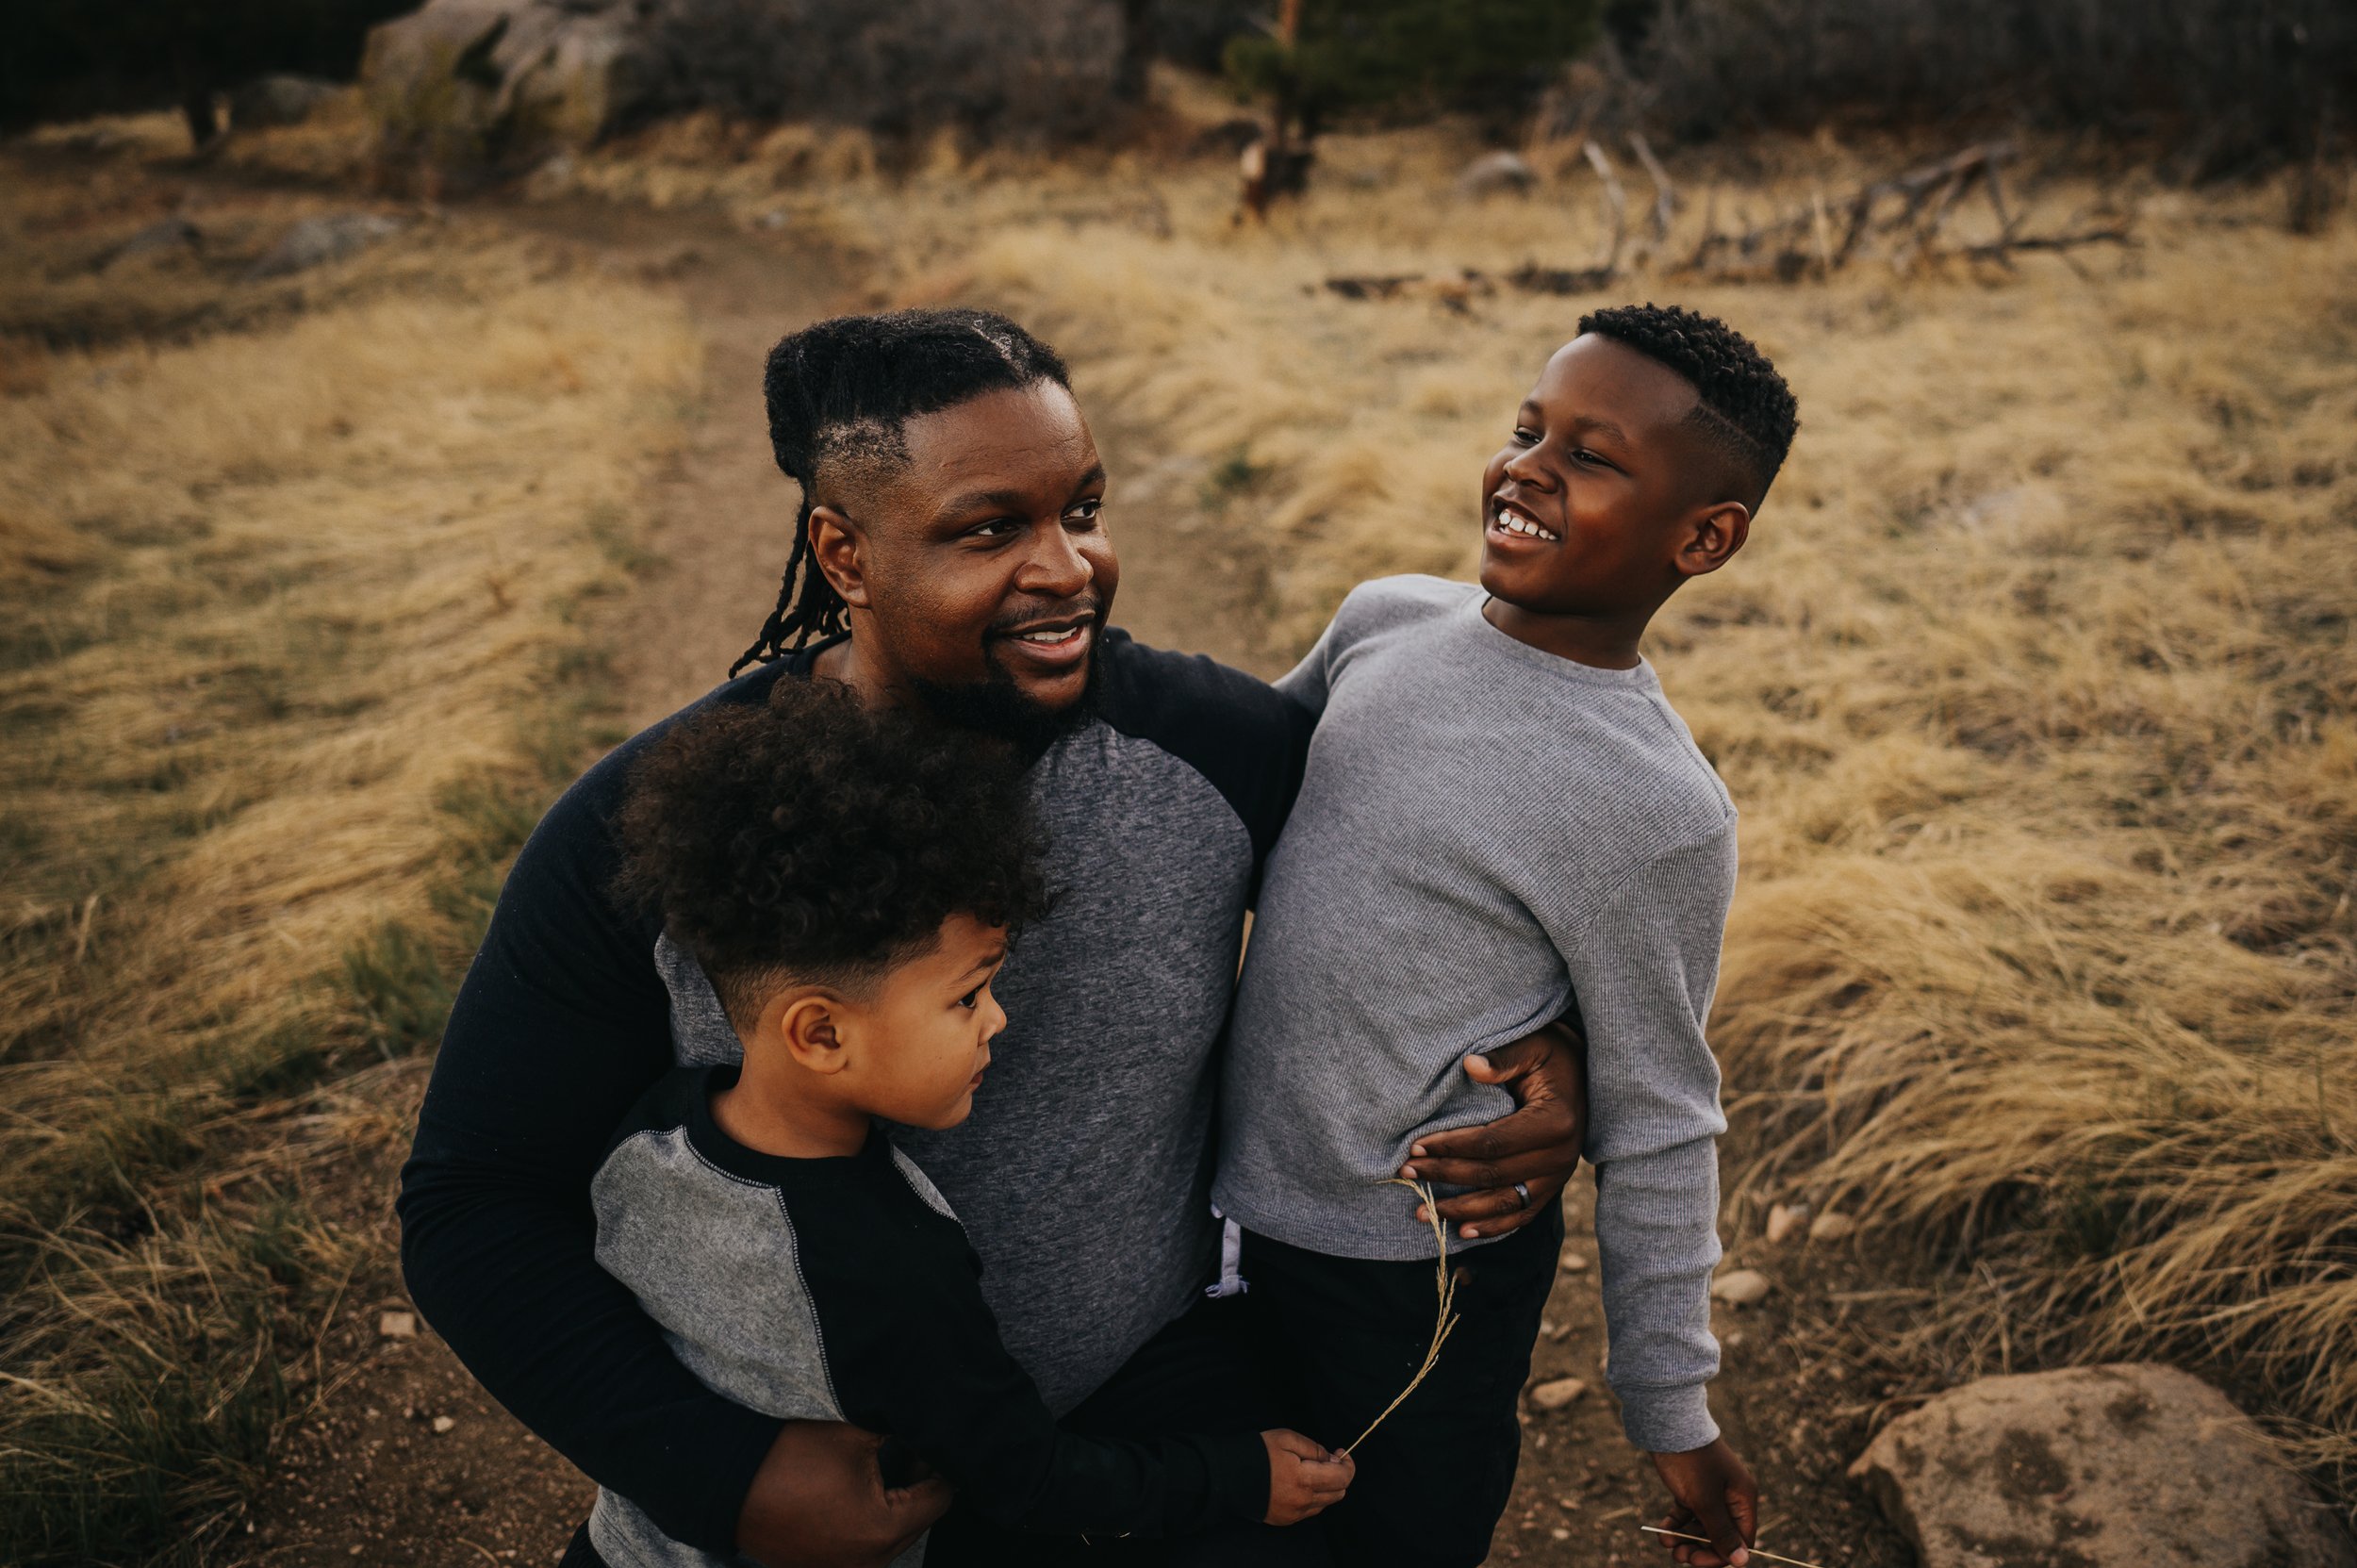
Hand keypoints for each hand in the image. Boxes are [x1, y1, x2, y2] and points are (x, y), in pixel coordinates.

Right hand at [734, 1420, 951, 1567]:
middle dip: (917, 1486)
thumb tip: (926, 1438)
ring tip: (881, 1470)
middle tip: (909, 1451)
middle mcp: (869, 1564)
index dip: (940, 1467)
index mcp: (883, 1531)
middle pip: (918, 1521)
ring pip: (892, 1536)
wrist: (729, 1483)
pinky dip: (867, 1522)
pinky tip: (855, 1494)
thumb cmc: (792, 1459)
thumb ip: (902, 1438)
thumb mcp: (858, 1437)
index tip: (933, 1445)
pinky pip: (862, 1547)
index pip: (939, 1499)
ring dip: (893, 1505)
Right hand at [1261, 1429, 1353, 1525]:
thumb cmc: (1256, 1453)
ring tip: (1309, 1470)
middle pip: (1338, 1493)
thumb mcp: (1286, 1438)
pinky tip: (1298, 1483)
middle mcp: (1302, 1501)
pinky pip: (1310, 1510)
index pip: (1342, 1478)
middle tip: (1326, 1459)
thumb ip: (1314, 1448)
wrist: (1228, 1477)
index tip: (1339, 1453)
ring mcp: (1294, 1513)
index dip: (1348, 1464)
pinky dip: (1312, 1496)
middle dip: (1339, 1475)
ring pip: (1325, 1503)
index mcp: (1304, 1479)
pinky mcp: (1285, 1519)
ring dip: (1326, 1487)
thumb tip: (1332, 1460)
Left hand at [1399, 1020, 1587, 1238]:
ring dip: (1461, 1211)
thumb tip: (1470, 1065)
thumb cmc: (1551, 1055)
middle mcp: (1560, 1157)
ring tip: (1422, 1211)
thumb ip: (1503, 1058)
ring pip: (1504, 1204)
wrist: (1585, 1073)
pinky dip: (1492, 1226)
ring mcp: (1558, 1177)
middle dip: (1445, 1176)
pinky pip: (1521, 1215)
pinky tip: (1462, 1231)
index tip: (1416, 1146)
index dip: (1451, 1147)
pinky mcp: (1553, 1188)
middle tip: (1407, 1172)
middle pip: (1492, 1176)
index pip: (1492, 1143)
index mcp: (1554, 1122)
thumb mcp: (1532, 1046)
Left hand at [1649, 1437, 1758, 1566]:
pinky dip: (1675, 1524)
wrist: (1666, 1425)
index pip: (1740, 1539)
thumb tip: (1741, 1562)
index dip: (1721, 1555)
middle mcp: (1730, 1496)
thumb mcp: (1705, 1501)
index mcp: (1742, 1498)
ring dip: (1685, 1539)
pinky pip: (1687, 1514)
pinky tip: (1662, 1532)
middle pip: (1720, 1535)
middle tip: (1679, 1556)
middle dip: (1699, 1548)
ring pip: (1701, 1526)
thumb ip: (1722, 1532)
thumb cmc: (1690, 1462)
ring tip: (1666, 1544)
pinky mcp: (1691, 1488)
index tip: (1697, 1561)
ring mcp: (1710, 1492)